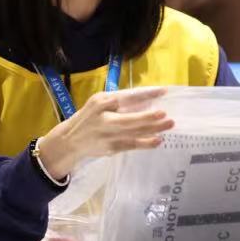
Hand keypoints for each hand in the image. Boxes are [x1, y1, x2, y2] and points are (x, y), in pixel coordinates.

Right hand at [36, 89, 173, 181]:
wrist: (70, 140)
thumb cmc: (89, 118)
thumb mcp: (99, 103)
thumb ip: (119, 101)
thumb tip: (146, 101)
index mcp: (102, 102)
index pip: (127, 97)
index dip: (146, 94)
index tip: (164, 91)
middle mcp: (104, 118)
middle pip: (130, 119)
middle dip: (148, 117)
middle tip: (166, 114)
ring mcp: (108, 135)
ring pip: (134, 133)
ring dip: (153, 129)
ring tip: (169, 125)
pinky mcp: (111, 148)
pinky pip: (132, 145)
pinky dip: (146, 143)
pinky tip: (158, 140)